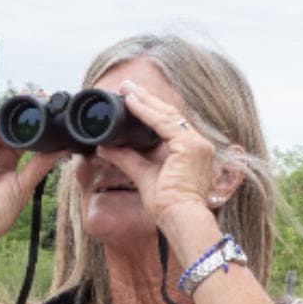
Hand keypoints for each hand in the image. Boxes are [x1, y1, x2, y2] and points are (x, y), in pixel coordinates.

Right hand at [0, 118, 66, 248]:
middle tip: (39, 101)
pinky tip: (3, 119)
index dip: (33, 128)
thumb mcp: (25, 184)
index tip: (49, 114)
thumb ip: (40, 165)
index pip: (21, 140)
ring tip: (24, 106)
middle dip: (21, 118)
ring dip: (8, 119)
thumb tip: (61, 150)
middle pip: (7, 131)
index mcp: (7, 164)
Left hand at [96, 79, 227, 230]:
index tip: (132, 98)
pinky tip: (132, 102)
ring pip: (166, 115)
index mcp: (190, 151)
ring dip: (144, 100)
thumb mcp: (142, 175)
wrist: (179, 217)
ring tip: (127, 89)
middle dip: (146, 99)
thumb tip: (104, 148)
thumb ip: (126, 159)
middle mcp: (198, 145)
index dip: (150, 109)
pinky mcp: (190, 146)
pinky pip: (163, 123)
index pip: (169, 124)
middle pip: (169, 115)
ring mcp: (197, 144)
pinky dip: (146, 112)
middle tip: (127, 86)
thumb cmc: (167, 205)